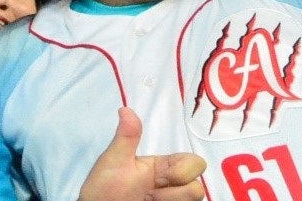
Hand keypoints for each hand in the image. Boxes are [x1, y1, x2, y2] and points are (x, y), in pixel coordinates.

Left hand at [77, 108, 205, 200]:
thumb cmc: (104, 189)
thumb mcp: (114, 161)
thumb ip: (126, 137)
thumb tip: (125, 108)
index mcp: (162, 168)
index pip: (193, 163)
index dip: (184, 170)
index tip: (162, 177)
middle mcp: (170, 187)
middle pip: (197, 187)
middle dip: (177, 193)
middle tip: (150, 195)